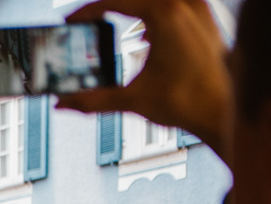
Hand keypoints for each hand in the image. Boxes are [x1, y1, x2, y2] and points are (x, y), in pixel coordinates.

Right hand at [57, 0, 234, 161]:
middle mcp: (184, 6)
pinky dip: (154, 13)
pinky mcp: (205, 19)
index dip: (86, 12)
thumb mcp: (133, 99)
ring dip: (132, 10)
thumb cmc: (190, 101)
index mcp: (165, 16)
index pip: (114, 2)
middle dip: (107, 9)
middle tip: (87, 23)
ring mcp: (198, 10)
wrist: (225, 109)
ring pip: (154, 1)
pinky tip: (145, 36)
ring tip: (112, 26)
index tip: (71, 21)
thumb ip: (93, 100)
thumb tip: (64, 102)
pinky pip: (174, 4)